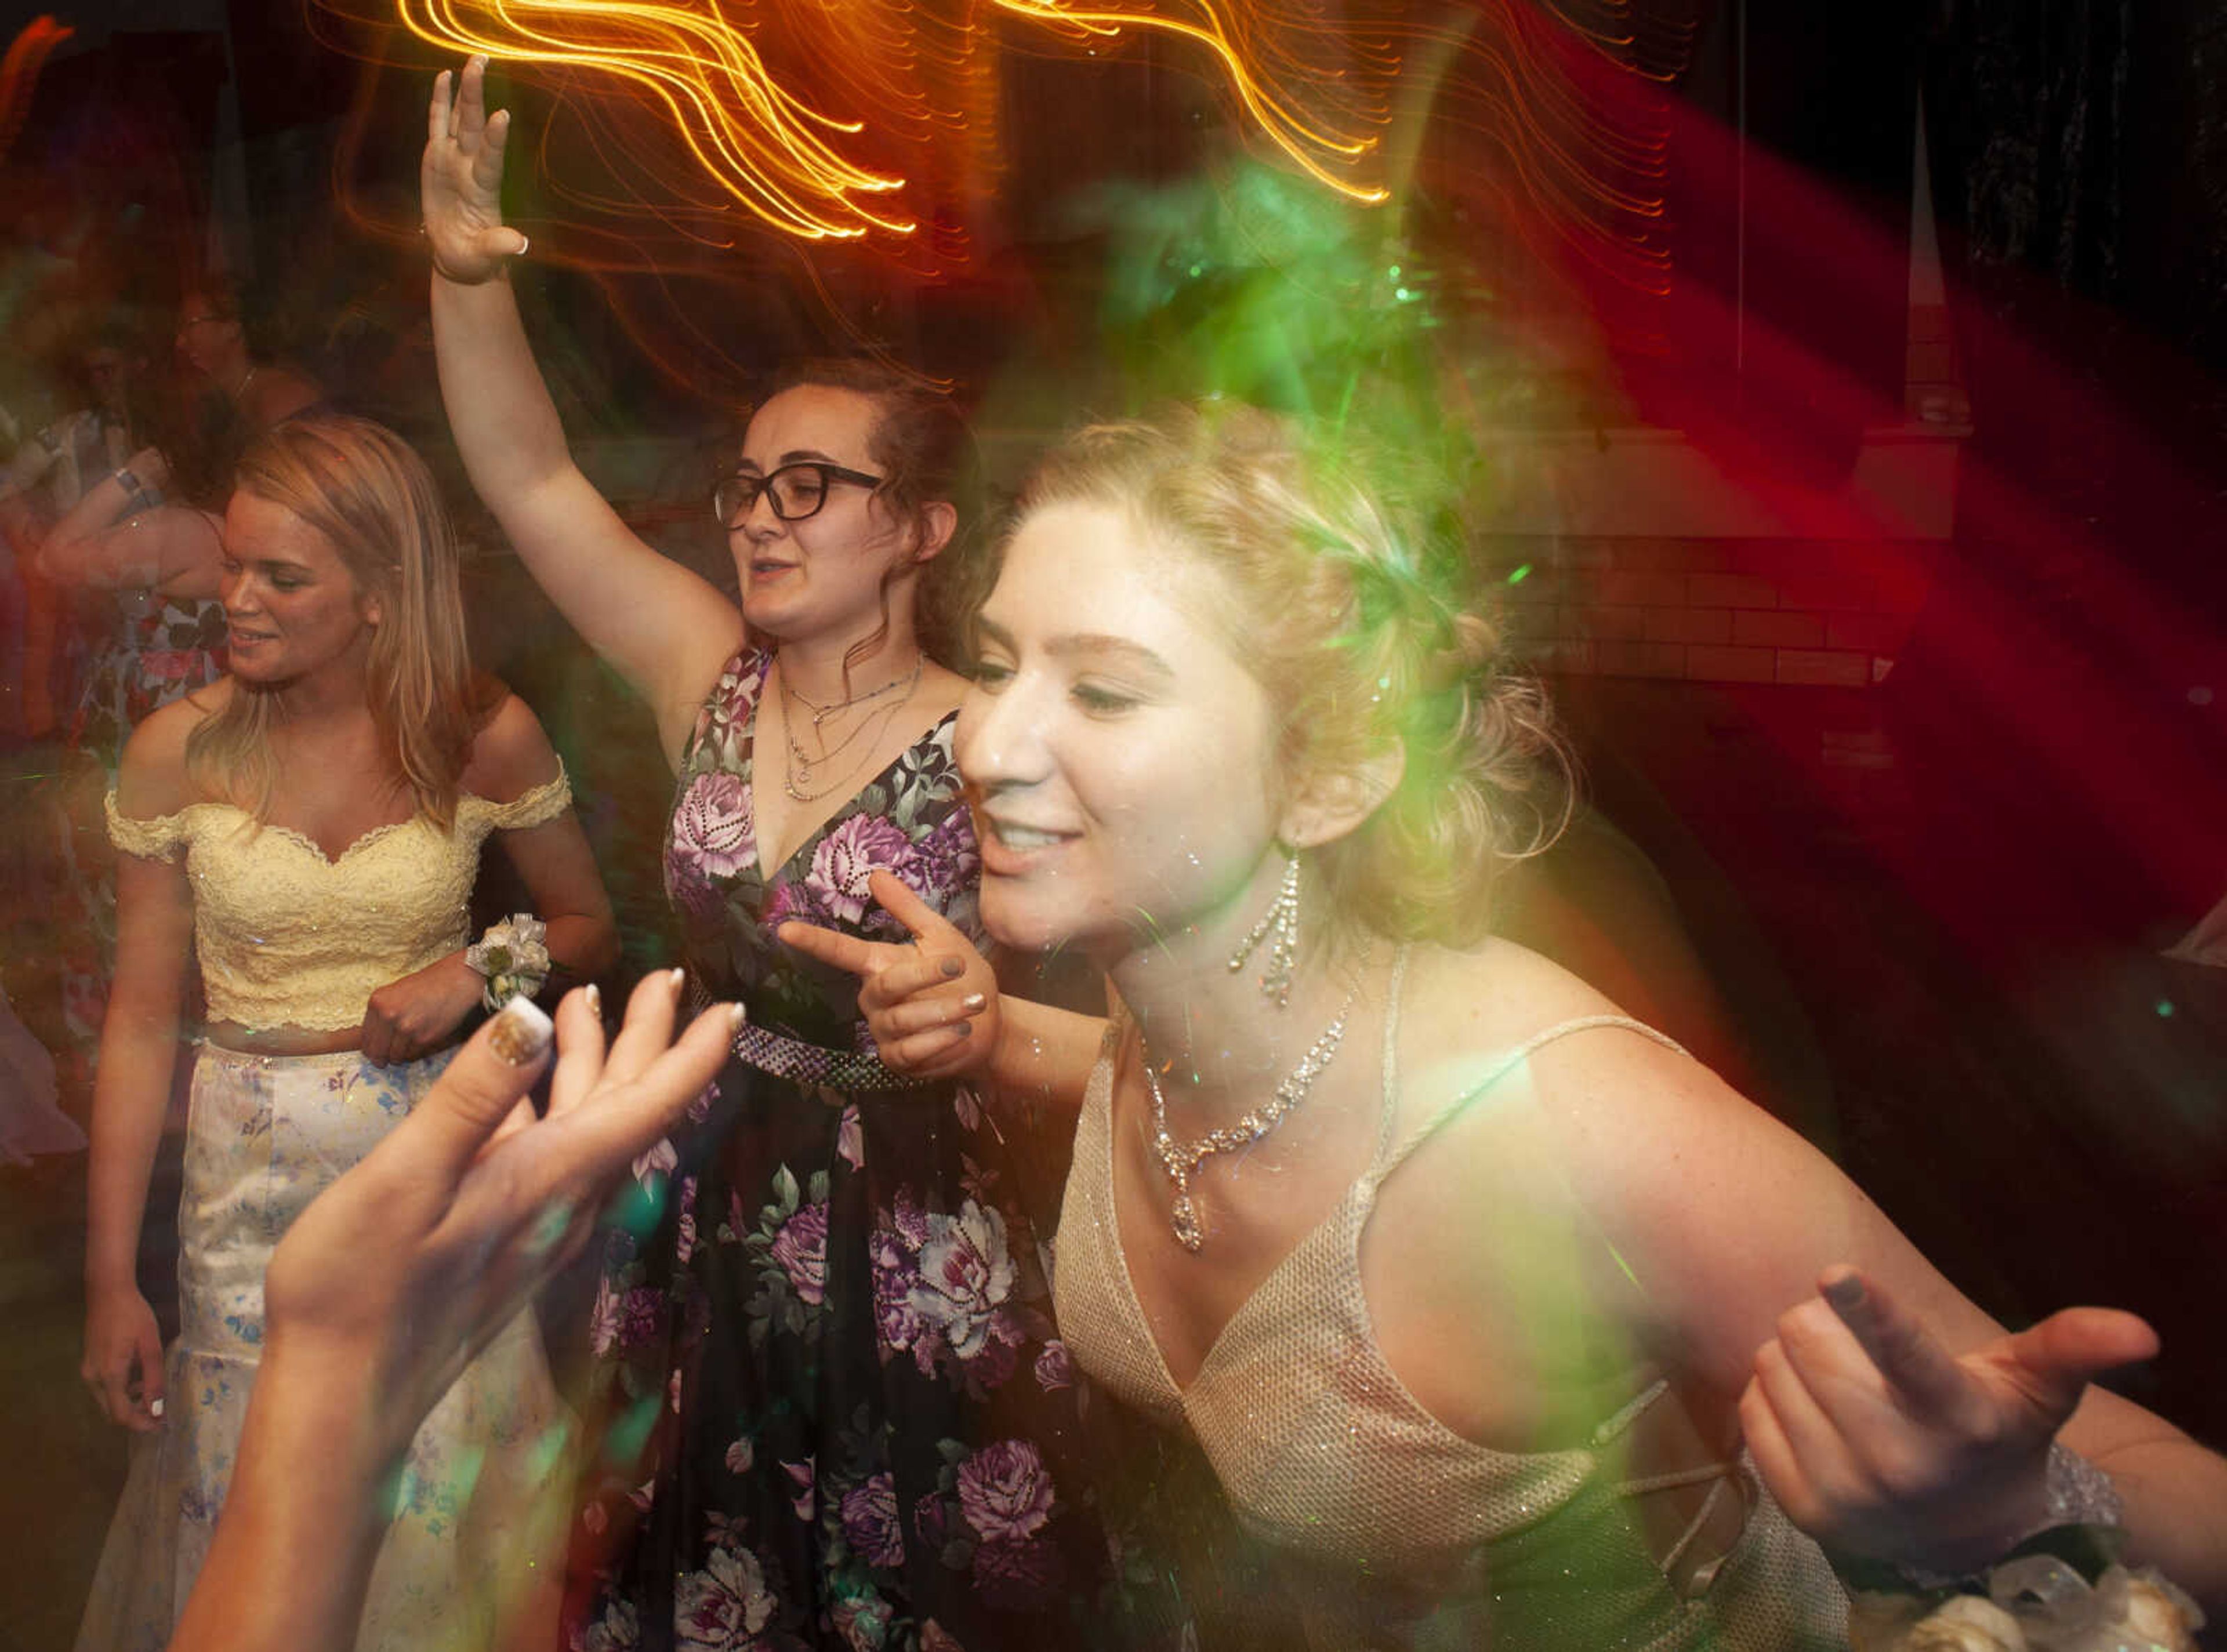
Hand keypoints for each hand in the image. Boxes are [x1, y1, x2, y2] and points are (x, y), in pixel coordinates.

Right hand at [82, 1284, 165, 1431]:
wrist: (108, 1292)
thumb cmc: (134, 1316)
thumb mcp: (151, 1346)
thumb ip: (153, 1379)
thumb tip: (157, 1409)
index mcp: (109, 1376)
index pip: (121, 1415)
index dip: (141, 1424)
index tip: (161, 1425)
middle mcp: (93, 1378)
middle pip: (112, 1412)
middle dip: (136, 1417)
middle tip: (160, 1413)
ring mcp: (88, 1371)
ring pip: (108, 1401)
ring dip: (129, 1403)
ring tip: (154, 1395)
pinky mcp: (89, 1364)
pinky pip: (105, 1387)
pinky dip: (122, 1391)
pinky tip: (140, 1379)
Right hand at [261, 973, 736, 1461]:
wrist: (339, 1404)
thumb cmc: (359, 1290)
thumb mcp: (405, 1178)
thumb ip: (472, 1096)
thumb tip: (531, 1015)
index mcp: (553, 1179)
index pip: (650, 1105)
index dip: (695, 1052)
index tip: (732, 1005)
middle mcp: (563, 1201)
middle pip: (627, 1105)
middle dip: (648, 1036)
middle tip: (666, 976)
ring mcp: (537, 1224)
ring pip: (589, 1126)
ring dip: (595, 1061)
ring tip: (589, 1000)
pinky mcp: (506, 1240)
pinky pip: (552, 1153)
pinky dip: (551, 1102)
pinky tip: (528, 1081)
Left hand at [360, 953, 485, 1065]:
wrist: (458, 979)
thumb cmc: (428, 985)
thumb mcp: (396, 993)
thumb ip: (380, 1014)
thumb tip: (368, 1040)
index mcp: (377, 1002)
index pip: (364, 1039)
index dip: (370, 1049)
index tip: (376, 1053)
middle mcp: (388, 1015)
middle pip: (376, 1052)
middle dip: (382, 1058)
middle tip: (387, 1059)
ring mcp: (406, 1028)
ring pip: (396, 1057)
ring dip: (402, 1054)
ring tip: (412, 1040)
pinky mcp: (424, 1038)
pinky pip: (414, 1055)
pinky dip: (417, 1051)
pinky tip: (424, 1036)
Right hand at [423, 55, 528, 284]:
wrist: (458, 255)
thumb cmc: (475, 257)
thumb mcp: (486, 256)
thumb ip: (500, 246)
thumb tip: (521, 245)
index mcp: (483, 189)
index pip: (490, 160)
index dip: (494, 139)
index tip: (501, 116)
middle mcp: (470, 167)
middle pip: (473, 126)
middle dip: (477, 96)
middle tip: (482, 63)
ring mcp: (454, 159)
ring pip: (459, 118)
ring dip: (466, 90)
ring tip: (473, 61)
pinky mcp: (436, 156)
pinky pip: (438, 124)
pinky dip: (440, 101)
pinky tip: (444, 77)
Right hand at [778, 868, 996, 1081]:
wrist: (989, 1025)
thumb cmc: (963, 977)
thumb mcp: (940, 936)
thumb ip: (908, 909)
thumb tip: (875, 874)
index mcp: (879, 964)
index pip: (839, 951)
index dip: (813, 941)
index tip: (784, 928)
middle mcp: (873, 998)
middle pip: (885, 985)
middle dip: (923, 975)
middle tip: (958, 965)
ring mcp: (883, 1031)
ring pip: (901, 1021)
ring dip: (943, 1010)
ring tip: (975, 1003)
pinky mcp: (897, 1060)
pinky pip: (909, 1050)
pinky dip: (939, 1040)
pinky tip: (962, 1031)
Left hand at [1740, 1265, 2158, 1571]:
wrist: (1967, 1533)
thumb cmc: (1994, 1432)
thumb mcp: (2035, 1385)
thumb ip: (2073, 1346)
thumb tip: (2140, 1330)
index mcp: (1956, 1417)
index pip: (1905, 1354)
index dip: (1870, 1309)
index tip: (1835, 1273)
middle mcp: (1898, 1462)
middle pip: (1808, 1338)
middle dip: (1825, 1325)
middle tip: (1861, 1351)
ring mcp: (1845, 1493)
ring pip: (1771, 1366)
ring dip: (1796, 1360)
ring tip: (1845, 1385)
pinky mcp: (1799, 1509)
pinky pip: (1749, 1408)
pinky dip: (1774, 1396)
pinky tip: (1817, 1415)